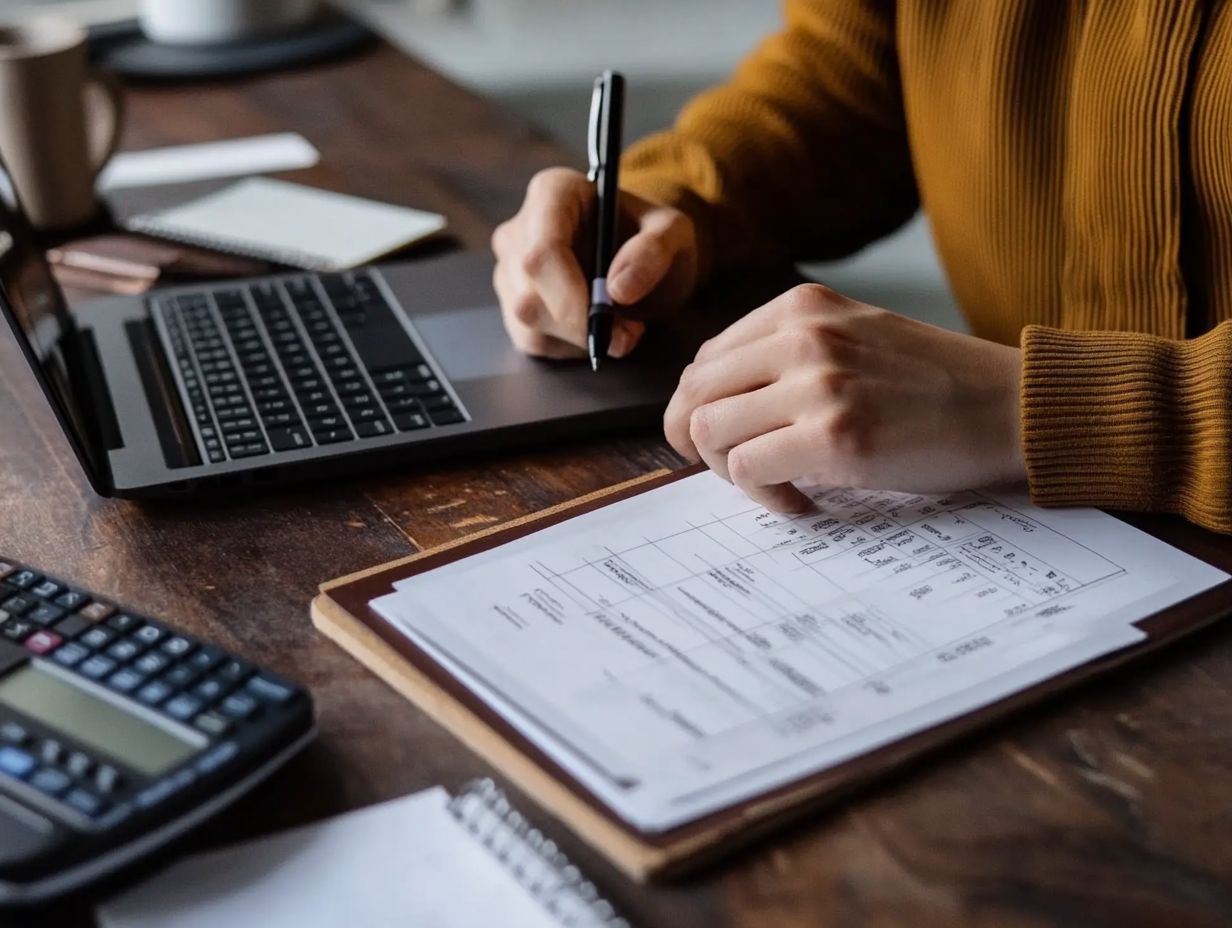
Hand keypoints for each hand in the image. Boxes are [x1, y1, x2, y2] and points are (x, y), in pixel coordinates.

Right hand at [491, 167, 699, 358]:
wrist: (641, 256)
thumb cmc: (652, 237)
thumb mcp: (674, 233)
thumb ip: (655, 251)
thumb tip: (618, 289)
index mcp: (554, 193)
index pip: (542, 251)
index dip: (569, 295)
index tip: (605, 323)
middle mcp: (520, 228)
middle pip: (529, 293)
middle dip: (579, 326)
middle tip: (628, 333)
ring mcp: (510, 267)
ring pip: (526, 321)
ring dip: (578, 339)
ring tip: (619, 327)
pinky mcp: (511, 302)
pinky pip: (531, 339)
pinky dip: (569, 346)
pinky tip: (595, 329)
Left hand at [664, 283, 1025, 511]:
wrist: (1012, 407)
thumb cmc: (935, 384)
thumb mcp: (856, 337)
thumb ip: (789, 354)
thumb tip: (716, 402)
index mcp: (803, 307)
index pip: (707, 360)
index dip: (703, 409)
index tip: (732, 440)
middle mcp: (803, 336)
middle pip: (694, 393)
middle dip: (698, 442)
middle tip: (737, 471)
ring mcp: (819, 384)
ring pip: (709, 430)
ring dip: (730, 471)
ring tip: (776, 485)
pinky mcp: (836, 436)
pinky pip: (749, 469)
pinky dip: (764, 497)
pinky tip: (802, 502)